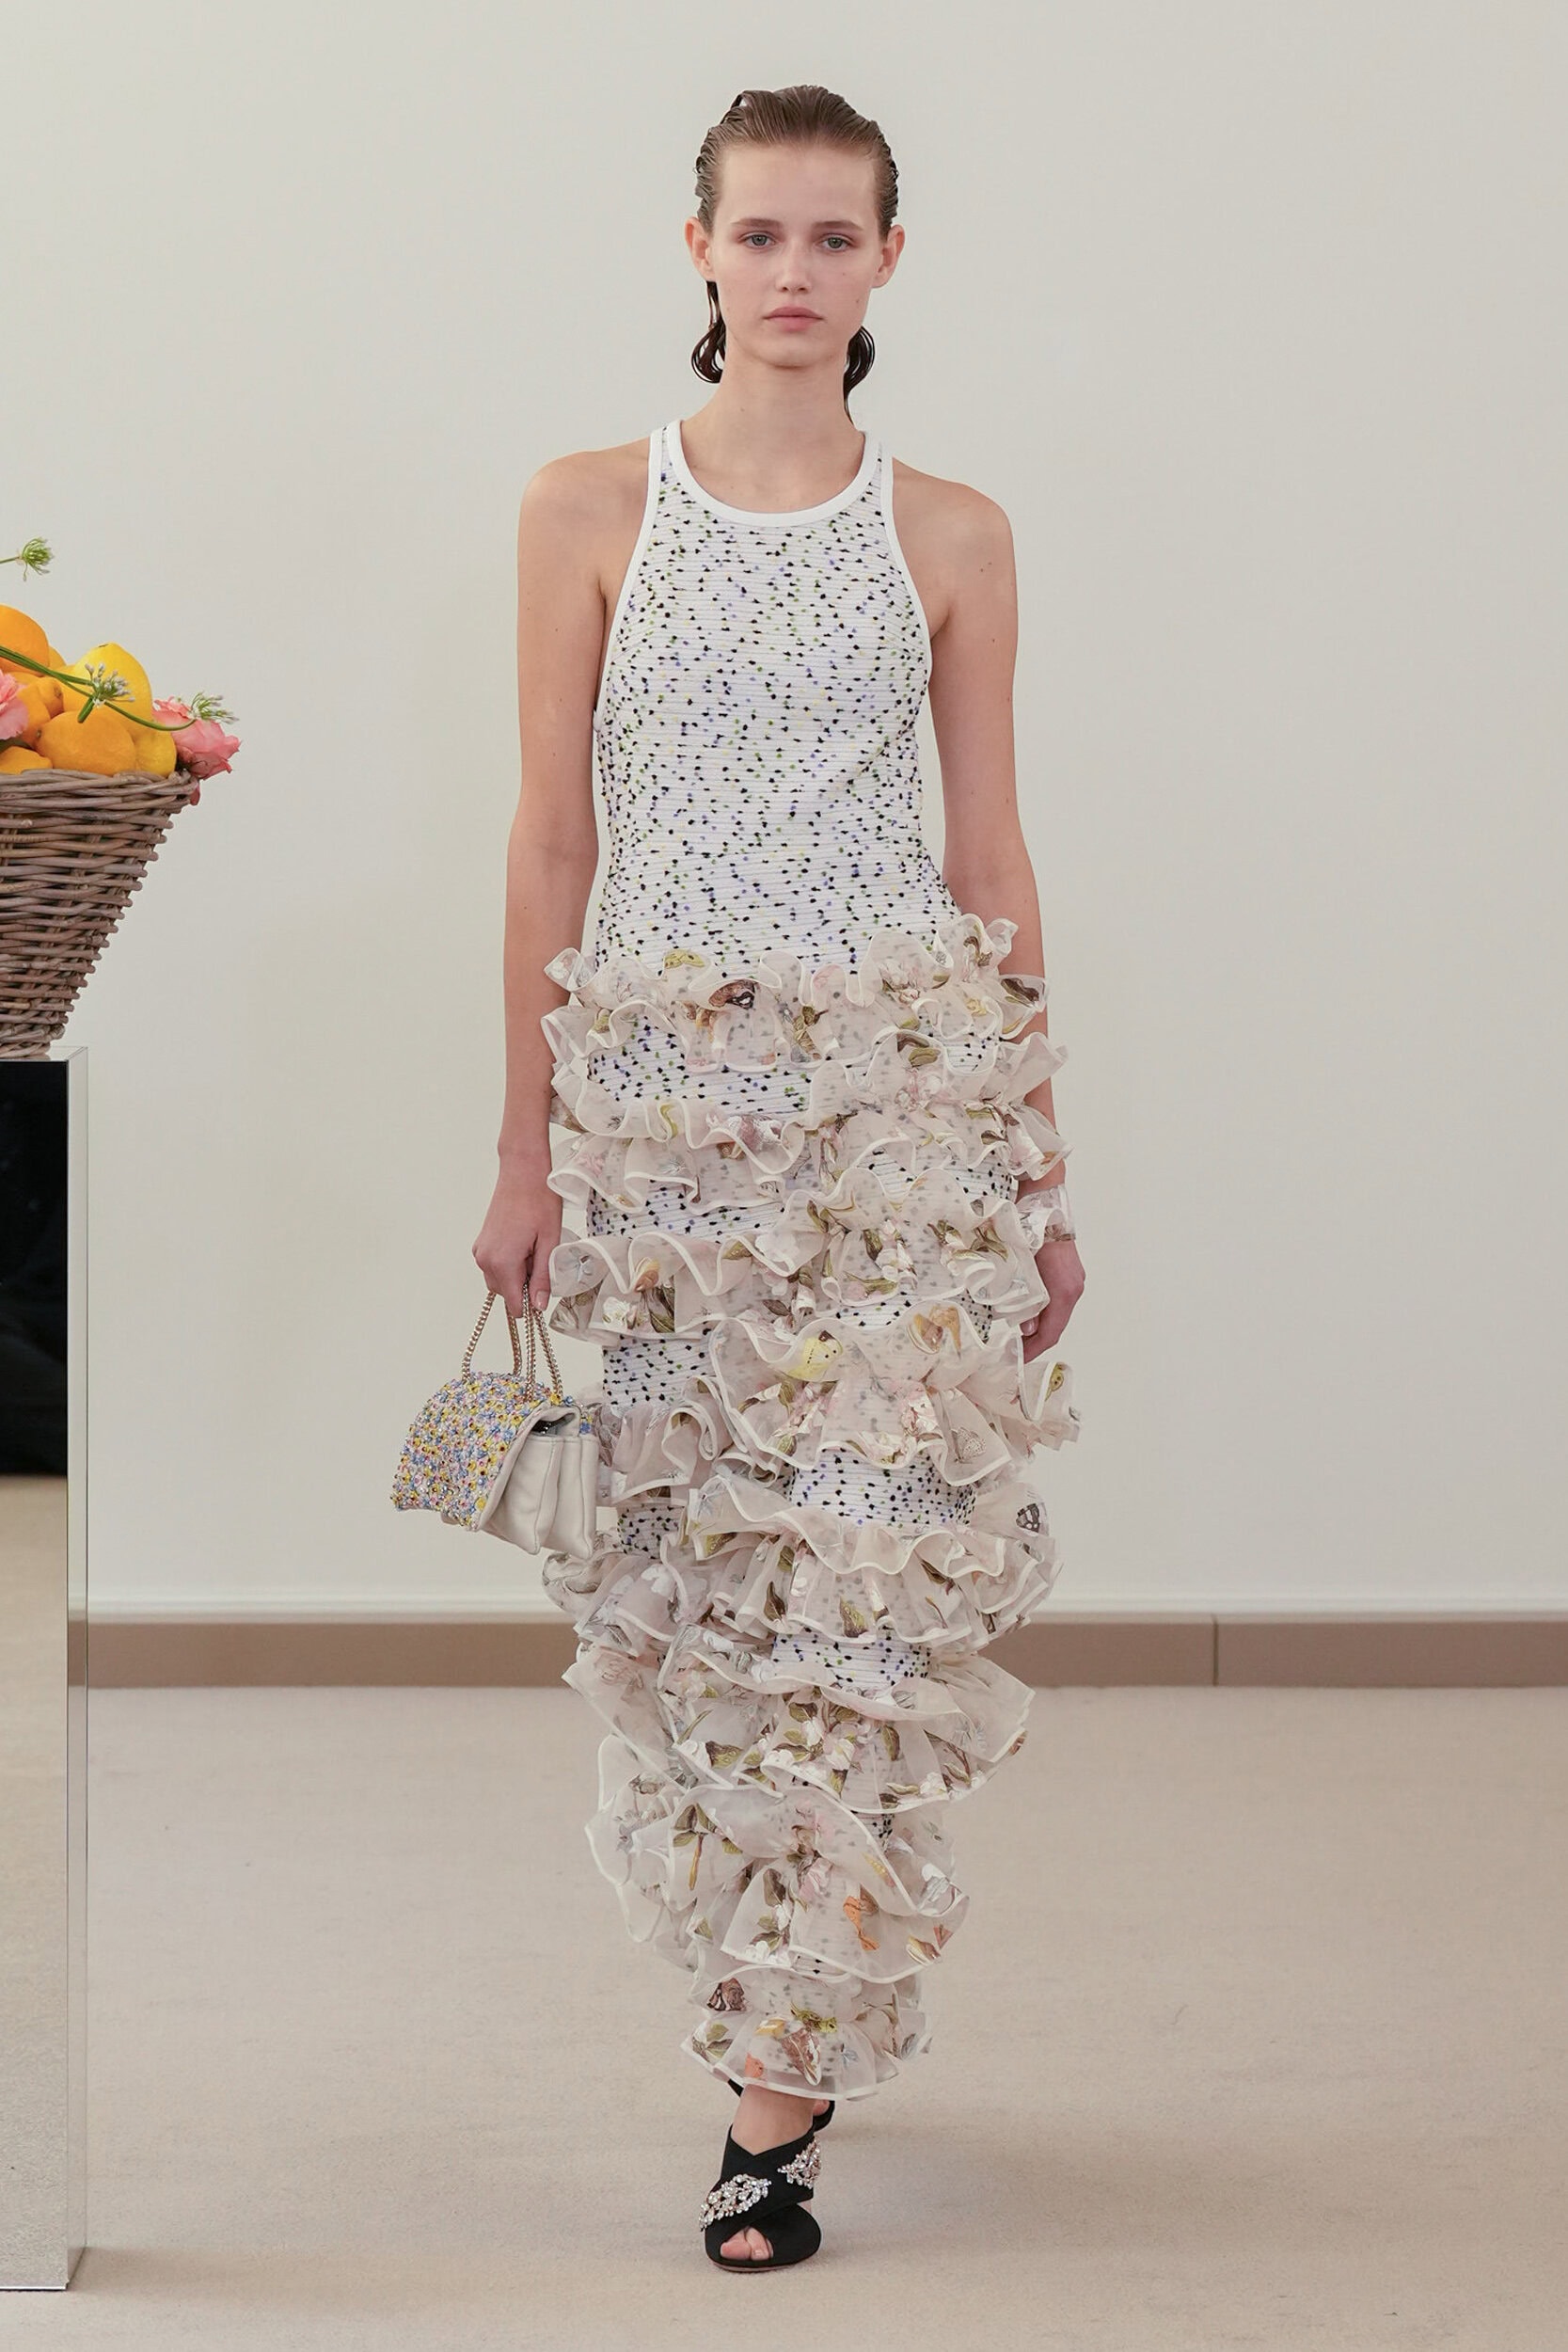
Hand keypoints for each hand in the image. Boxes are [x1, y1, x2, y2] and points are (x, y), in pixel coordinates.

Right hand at [473, 1160, 561, 1317]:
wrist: (522, 1172)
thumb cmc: (539, 1200)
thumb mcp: (549, 1242)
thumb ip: (542, 1277)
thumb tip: (539, 1305)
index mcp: (503, 1262)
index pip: (514, 1304)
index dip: (532, 1303)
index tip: (544, 1291)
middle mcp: (485, 1259)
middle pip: (506, 1294)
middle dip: (524, 1286)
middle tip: (540, 1258)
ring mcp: (480, 1251)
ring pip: (499, 1281)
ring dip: (517, 1275)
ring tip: (532, 1249)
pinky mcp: (481, 1243)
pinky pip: (494, 1266)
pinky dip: (509, 1264)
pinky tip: (523, 1243)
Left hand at [1020, 1235, 1083, 1363]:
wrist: (1044, 1202)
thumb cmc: (1029, 1231)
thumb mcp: (1021, 1269)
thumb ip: (1024, 1301)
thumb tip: (1025, 1329)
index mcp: (1064, 1291)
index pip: (1051, 1332)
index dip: (1034, 1350)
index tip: (1019, 1359)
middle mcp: (1074, 1288)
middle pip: (1056, 1325)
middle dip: (1036, 1341)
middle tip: (1016, 1351)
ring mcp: (1074, 1280)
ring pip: (1057, 1313)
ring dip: (1039, 1326)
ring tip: (1018, 1335)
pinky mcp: (1069, 1273)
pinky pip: (1057, 1301)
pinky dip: (1044, 1311)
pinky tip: (1028, 1312)